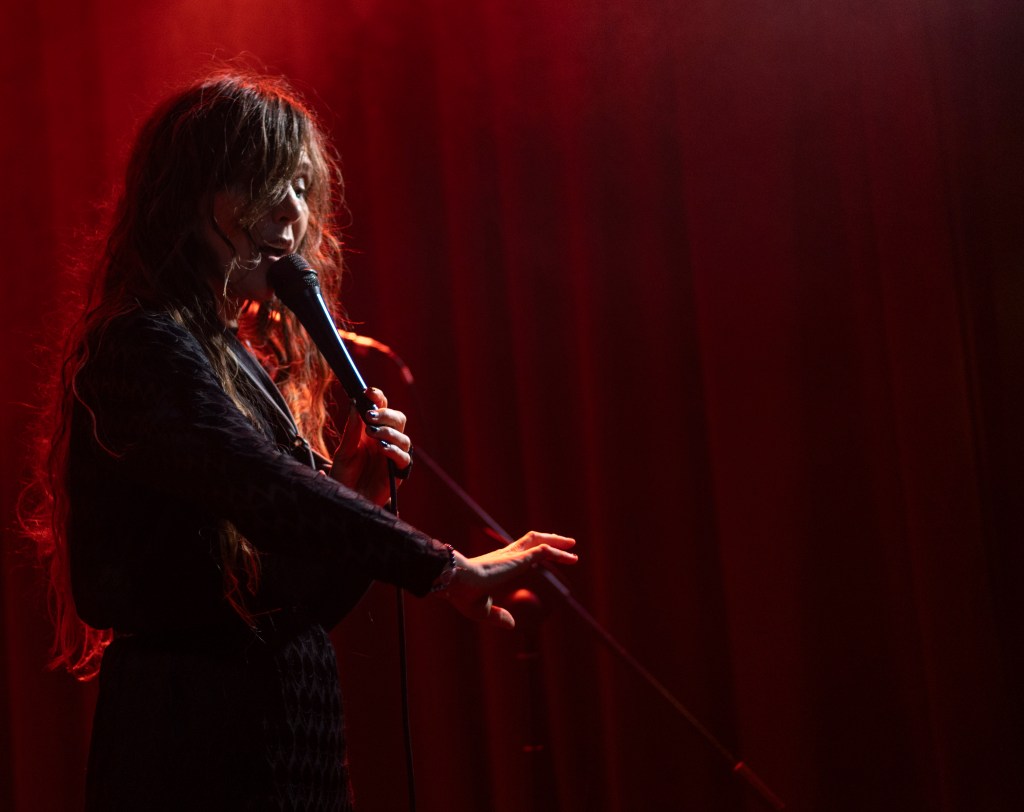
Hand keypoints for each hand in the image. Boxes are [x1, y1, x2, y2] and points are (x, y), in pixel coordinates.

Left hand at [329, 388, 411, 505]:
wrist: (344, 500)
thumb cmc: (344, 476)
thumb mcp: (344, 451)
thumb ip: (352, 429)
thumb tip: (354, 403)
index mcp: (372, 431)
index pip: (381, 408)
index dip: (378, 398)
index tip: (368, 392)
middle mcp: (385, 440)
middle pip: (398, 419)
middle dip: (386, 414)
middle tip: (370, 415)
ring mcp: (393, 456)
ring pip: (404, 437)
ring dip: (389, 432)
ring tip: (372, 432)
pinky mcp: (397, 472)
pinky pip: (404, 458)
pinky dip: (395, 451)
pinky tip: (382, 449)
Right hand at [442, 532, 577, 627]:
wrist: (455, 581)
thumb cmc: (463, 595)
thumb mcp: (482, 610)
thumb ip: (498, 616)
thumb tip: (512, 624)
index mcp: (496, 563)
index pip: (517, 552)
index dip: (531, 552)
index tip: (542, 554)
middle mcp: (506, 555)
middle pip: (530, 539)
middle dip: (547, 539)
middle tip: (562, 543)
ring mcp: (513, 555)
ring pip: (539, 541)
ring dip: (557, 541)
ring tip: (571, 545)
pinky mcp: (519, 559)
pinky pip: (544, 552)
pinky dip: (559, 553)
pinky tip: (571, 558)